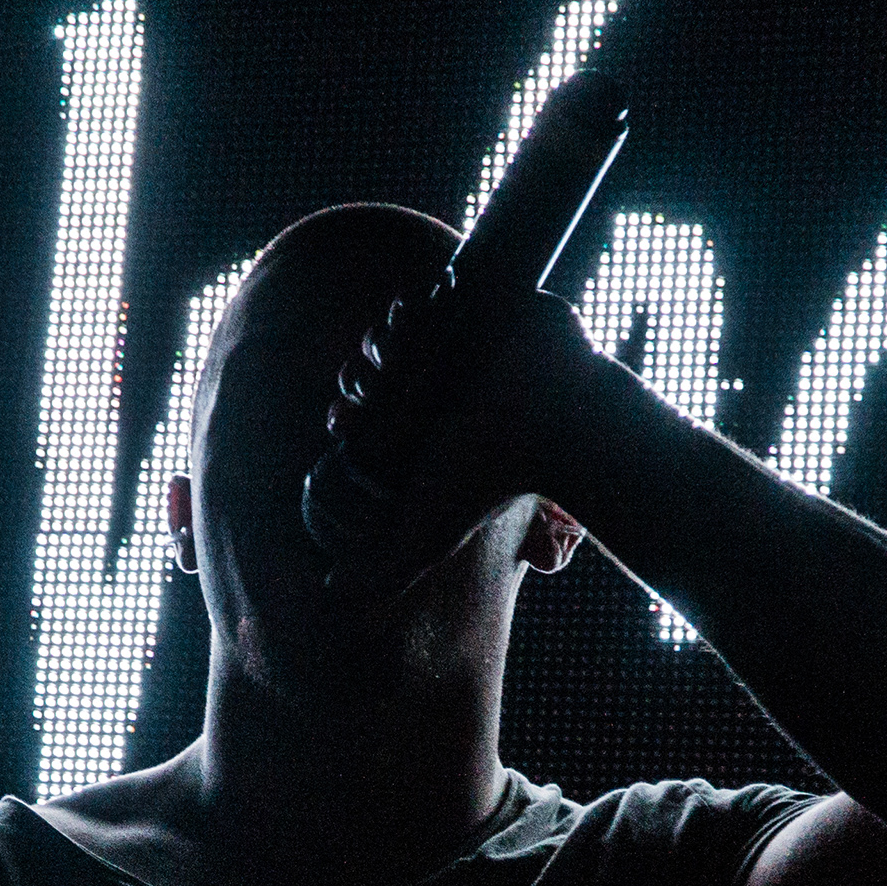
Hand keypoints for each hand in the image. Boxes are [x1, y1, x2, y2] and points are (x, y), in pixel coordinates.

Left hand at [301, 279, 612, 594]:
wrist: (559, 420)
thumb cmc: (492, 475)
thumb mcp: (425, 534)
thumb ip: (383, 570)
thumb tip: (327, 594)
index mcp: (423, 433)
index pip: (365, 414)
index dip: (344, 412)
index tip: (339, 416)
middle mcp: (442, 392)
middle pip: (377, 367)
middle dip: (360, 367)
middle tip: (365, 374)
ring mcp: (467, 346)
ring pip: (400, 328)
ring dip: (384, 331)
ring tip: (387, 343)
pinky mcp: (491, 309)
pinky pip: (437, 291)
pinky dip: (420, 297)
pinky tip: (411, 309)